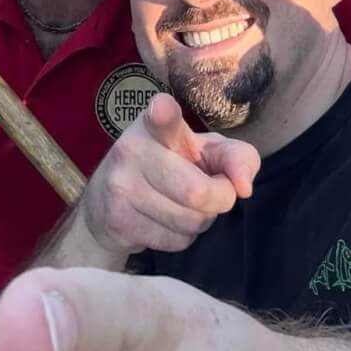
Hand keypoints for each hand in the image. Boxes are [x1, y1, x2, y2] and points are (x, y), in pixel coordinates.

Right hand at [80, 93, 260, 256]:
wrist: (106, 202)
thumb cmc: (171, 166)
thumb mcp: (207, 151)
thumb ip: (237, 157)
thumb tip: (244, 187)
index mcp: (155, 125)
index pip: (161, 117)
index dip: (163, 113)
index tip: (162, 109)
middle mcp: (132, 150)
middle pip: (198, 192)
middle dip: (219, 199)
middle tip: (212, 191)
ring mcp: (121, 188)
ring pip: (189, 221)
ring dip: (200, 221)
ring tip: (184, 205)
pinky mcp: (117, 222)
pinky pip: (174, 242)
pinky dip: (182, 238)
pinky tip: (165, 222)